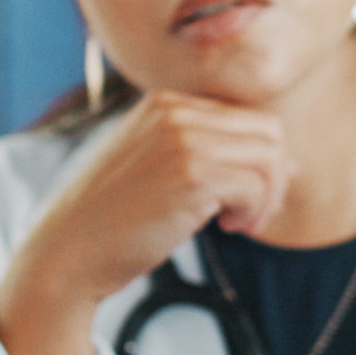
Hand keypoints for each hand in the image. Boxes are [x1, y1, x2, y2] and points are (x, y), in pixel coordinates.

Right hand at [0, 91, 291, 354]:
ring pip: (270, 155)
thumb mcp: (156, 167)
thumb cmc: (112, 220)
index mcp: (164, 102)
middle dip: (274, 176)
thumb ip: (207, 153)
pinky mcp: (191, 173)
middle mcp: (174, 110)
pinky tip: (227, 228)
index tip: (249, 196)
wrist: (68, 252)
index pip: (246, 116)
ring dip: (267, 197)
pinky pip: (256, 184)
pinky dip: (253, 211)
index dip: (262, 158)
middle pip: (267, 129)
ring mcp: (182, 138)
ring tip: (240, 223)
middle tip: (251, 214)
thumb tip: (287, 161)